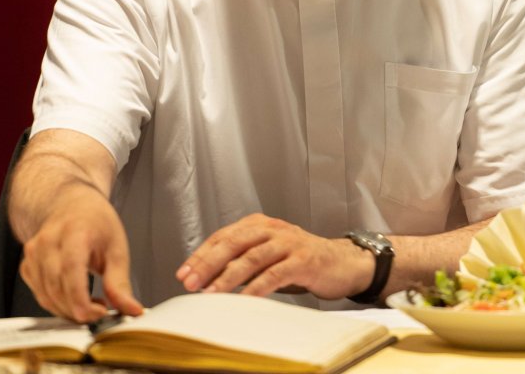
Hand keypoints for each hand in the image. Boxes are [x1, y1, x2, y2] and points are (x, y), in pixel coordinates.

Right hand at [19, 185, 144, 321]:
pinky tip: (73, 298)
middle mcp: (48, 241)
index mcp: (74, 232)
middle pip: (57, 289)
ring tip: (90, 303)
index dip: (82, 300)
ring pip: (46, 296)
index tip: (100, 313)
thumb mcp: (116, 248)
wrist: (71, 205)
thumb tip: (132, 310)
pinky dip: (57, 304)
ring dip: (68, 310)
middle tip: (101, 311)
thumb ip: (120, 282)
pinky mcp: (27, 265)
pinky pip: (39, 294)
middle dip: (79, 310)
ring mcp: (33, 253)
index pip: (70, 272)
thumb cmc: (96, 223)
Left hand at [175, 213, 373, 299]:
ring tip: (211, 293)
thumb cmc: (300, 261)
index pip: (223, 236)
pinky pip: (276, 273)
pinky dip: (257, 287)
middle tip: (190, 282)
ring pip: (252, 257)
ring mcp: (289, 243)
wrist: (341, 263)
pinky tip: (244, 299)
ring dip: (228, 276)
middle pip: (234, 242)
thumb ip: (242, 262)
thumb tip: (208, 278)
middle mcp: (273, 229)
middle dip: (208, 263)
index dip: (201, 254)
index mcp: (260, 224)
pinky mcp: (303, 260)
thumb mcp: (268, 256)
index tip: (183, 273)